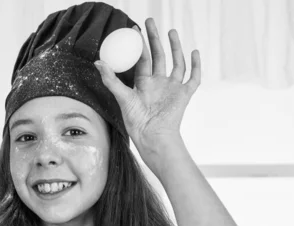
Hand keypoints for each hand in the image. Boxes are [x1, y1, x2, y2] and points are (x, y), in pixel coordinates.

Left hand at [94, 19, 199, 164]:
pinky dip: (196, 65)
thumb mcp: (122, 98)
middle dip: (155, 38)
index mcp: (143, 84)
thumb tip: (97, 62)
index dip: (138, 44)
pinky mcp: (184, 94)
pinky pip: (193, 77)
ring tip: (171, 31)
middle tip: (150, 21)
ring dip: (175, 47)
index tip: (134, 29)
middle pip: (158, 56)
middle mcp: (158, 84)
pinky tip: (194, 52)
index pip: (142, 59)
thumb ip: (111, 80)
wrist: (153, 137)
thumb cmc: (136, 122)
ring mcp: (172, 88)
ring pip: (176, 63)